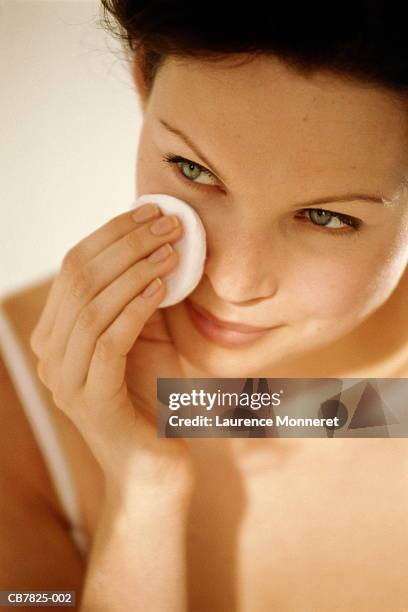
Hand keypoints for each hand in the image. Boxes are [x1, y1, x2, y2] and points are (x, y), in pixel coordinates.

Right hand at [30, 204, 193, 493]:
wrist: (153, 467)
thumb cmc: (152, 396)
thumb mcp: (144, 334)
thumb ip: (138, 294)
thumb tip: (153, 239)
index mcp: (55, 333)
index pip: (74, 267)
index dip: (112, 233)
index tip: (151, 210)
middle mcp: (49, 354)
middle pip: (80, 279)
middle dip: (127, 244)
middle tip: (168, 224)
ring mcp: (64, 379)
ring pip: (92, 306)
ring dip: (136, 270)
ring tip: (172, 250)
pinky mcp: (90, 400)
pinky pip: (109, 341)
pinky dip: (136, 308)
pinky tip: (164, 287)